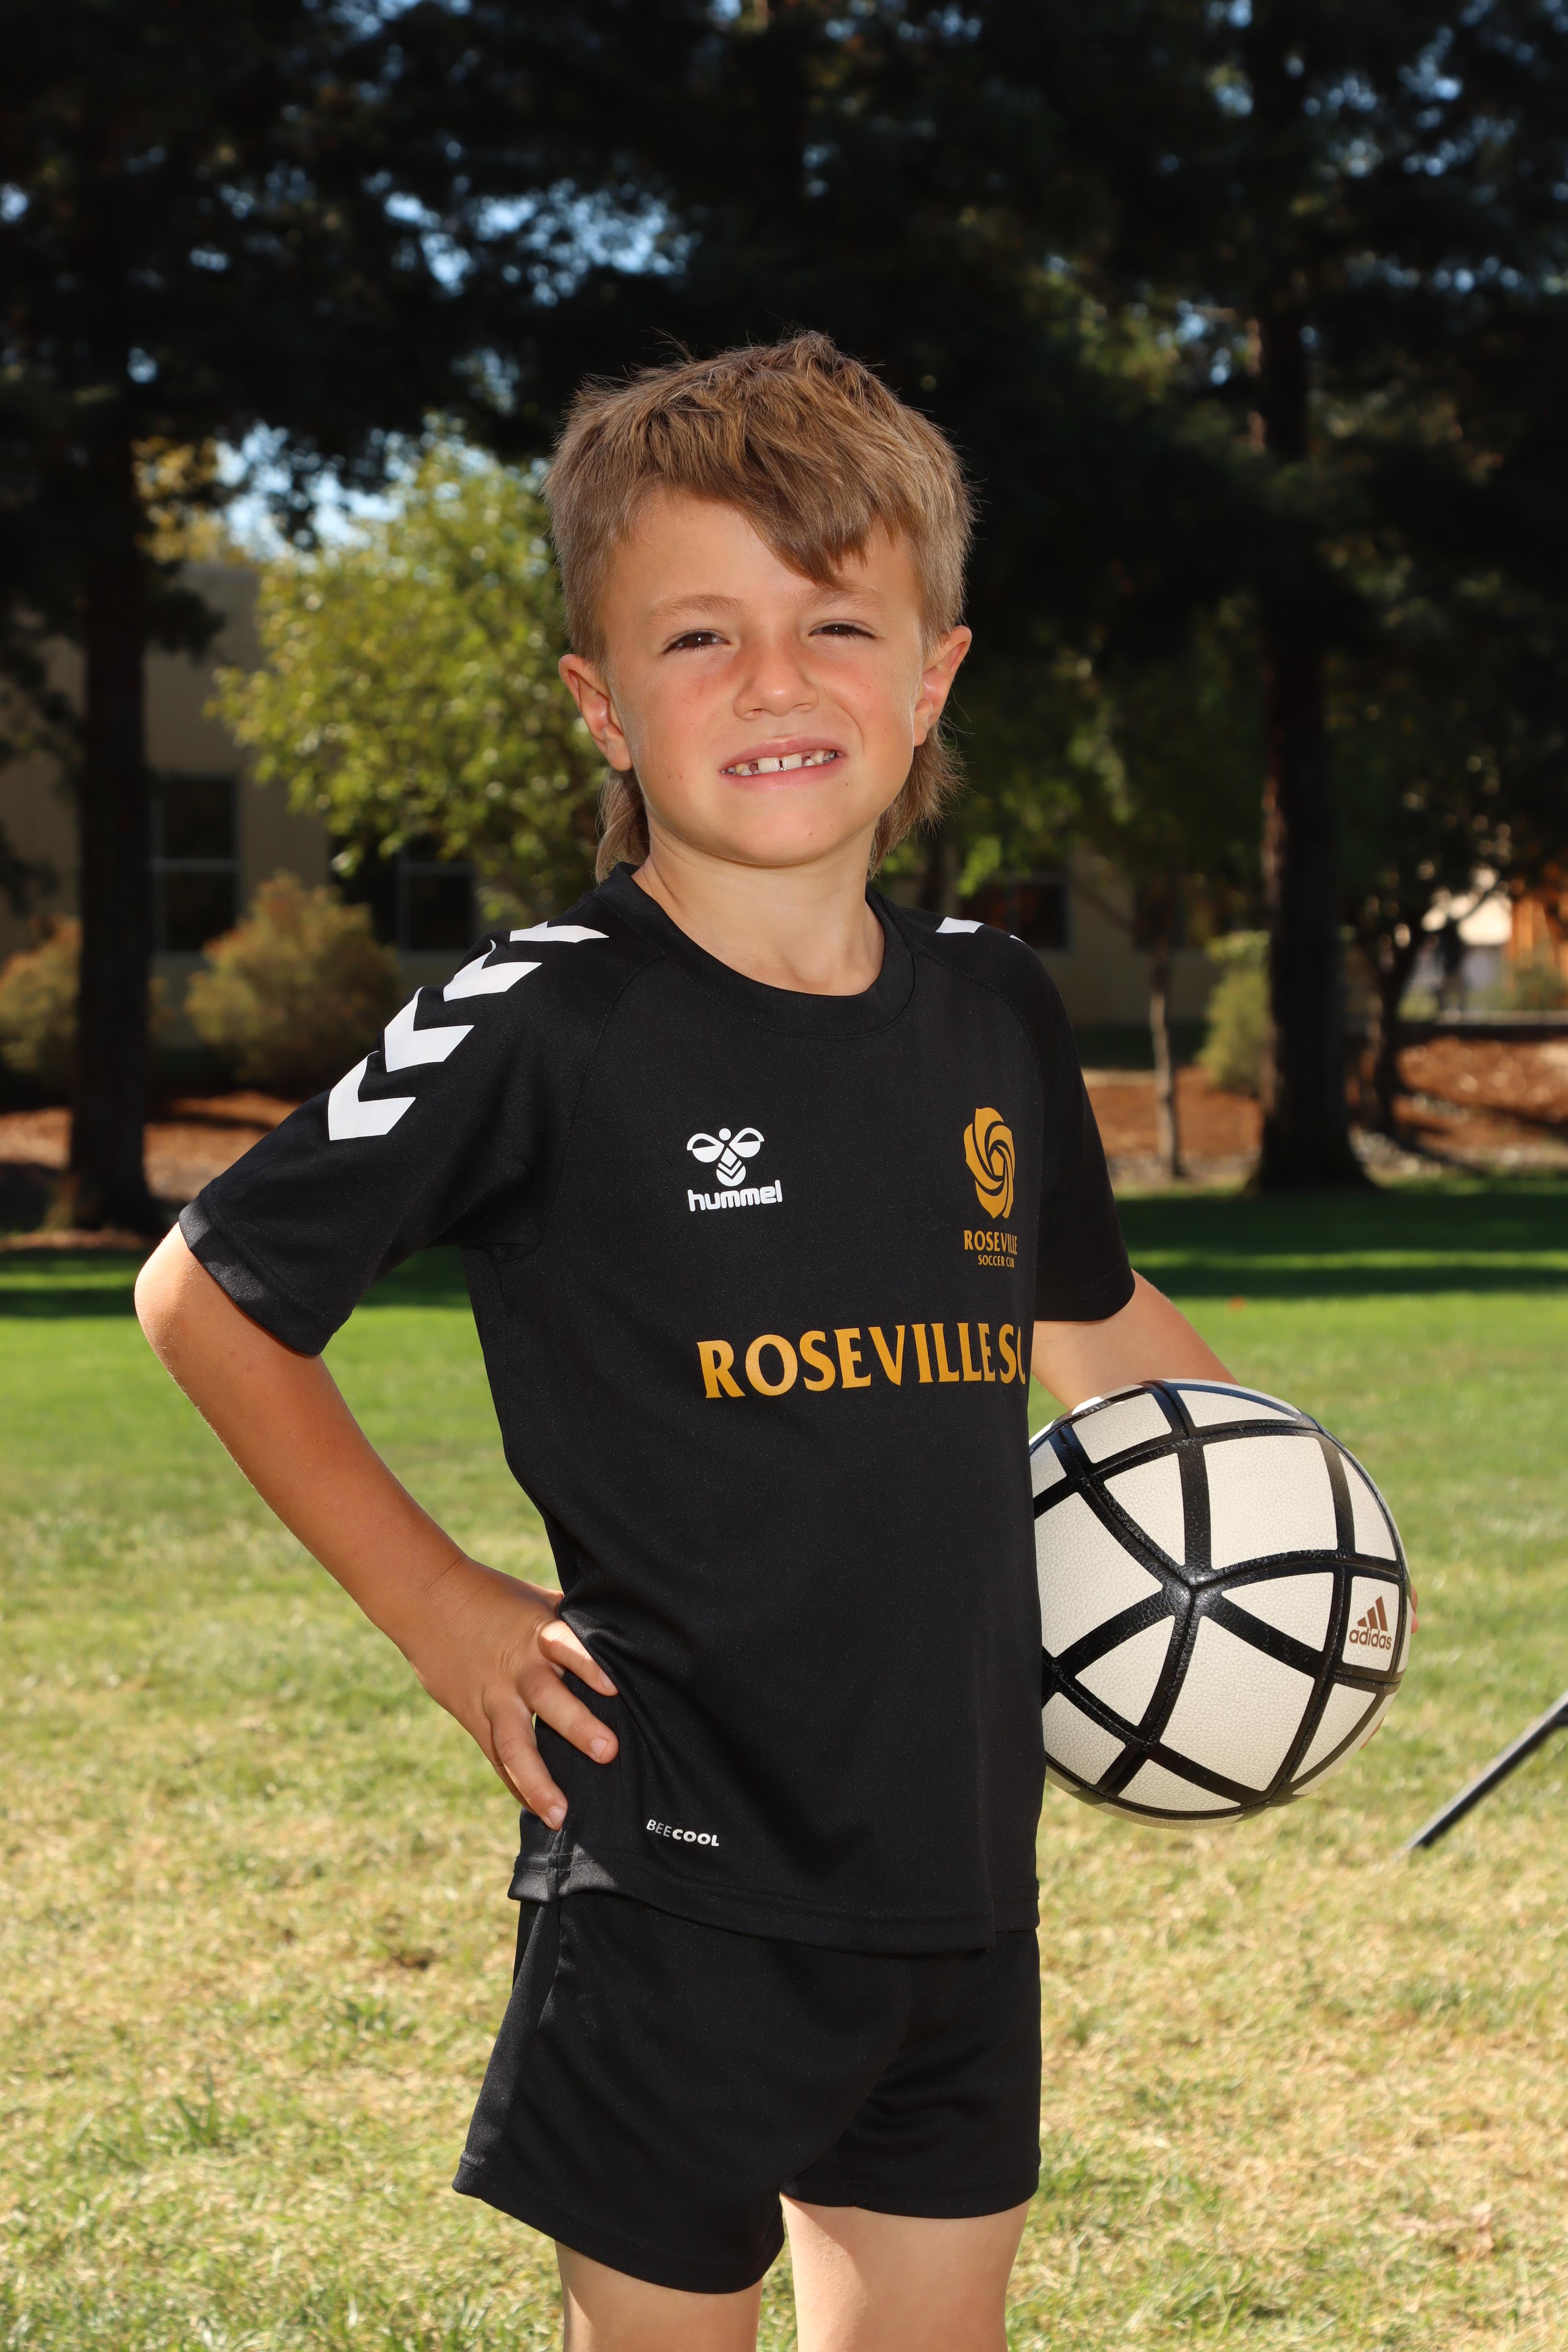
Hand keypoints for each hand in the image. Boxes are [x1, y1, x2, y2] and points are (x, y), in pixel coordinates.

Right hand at [404, 1553, 618, 1827]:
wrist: (428, 1601)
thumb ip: (577, 1622)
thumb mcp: (539, 1602)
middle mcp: (518, 1669)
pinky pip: (497, 1759)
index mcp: (538, 1633)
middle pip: (547, 1699)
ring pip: (514, 1744)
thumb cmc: (497, 1599)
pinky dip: (518, 1785)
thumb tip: (628, 1632)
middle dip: (577, 1726)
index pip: (566, 1646)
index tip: (613, 1688)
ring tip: (561, 1816)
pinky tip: (538, 1811)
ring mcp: (494, 1698)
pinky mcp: (475, 1718)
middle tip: (609, 1752)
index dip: (588, 1664)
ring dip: (538, 1781)